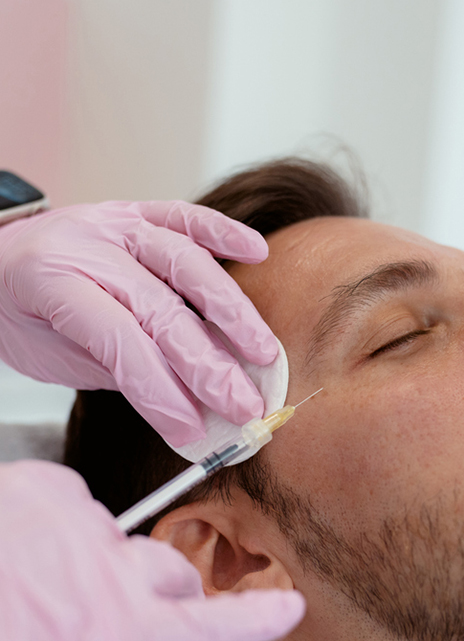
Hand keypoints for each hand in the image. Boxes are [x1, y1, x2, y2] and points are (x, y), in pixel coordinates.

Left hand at [0, 201, 275, 446]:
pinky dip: (225, 233)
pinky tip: (259, 253)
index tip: (193, 429)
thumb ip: (119, 370)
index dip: (161, 391)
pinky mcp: (138, 211)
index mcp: (52, 281)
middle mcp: (88, 245)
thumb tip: (188, 406)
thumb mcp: (51, 355)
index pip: (120, 342)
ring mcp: (116, 222)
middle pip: (162, 310)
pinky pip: (186, 216)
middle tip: (244, 404)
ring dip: (233, 311)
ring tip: (264, 353)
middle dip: (209, 365)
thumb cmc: (22, 312)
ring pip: (186, 262)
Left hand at [0, 461, 304, 640]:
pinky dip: (50, 516)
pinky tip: (14, 539)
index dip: (257, 619)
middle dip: (160, 583)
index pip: (212, 629)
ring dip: (89, 552)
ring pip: (111, 533)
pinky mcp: (44, 487)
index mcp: (118, 640)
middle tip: (125, 595)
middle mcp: (111, 578)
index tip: (287, 606)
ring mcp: (81, 527)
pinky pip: (65, 498)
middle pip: (169, 571)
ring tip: (31, 570)